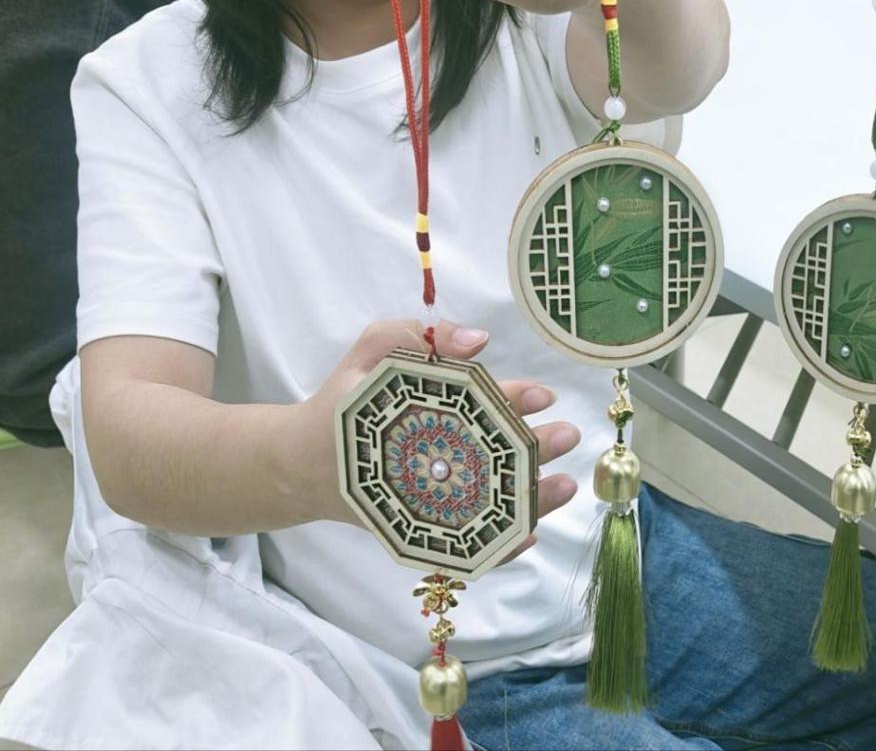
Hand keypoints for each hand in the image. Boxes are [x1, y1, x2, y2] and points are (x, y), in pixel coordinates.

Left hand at [284, 319, 579, 560]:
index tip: (542, 396)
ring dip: (538, 494)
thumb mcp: (377, 352)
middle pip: (508, 452)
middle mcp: (461, 452)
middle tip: (566, 437)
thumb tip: (479, 340)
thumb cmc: (348, 403)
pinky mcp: (433, 530)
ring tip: (565, 487)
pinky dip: (502, 545)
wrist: (305, 459)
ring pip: (502, 497)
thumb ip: (418, 334)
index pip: (496, 404)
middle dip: (542, 445)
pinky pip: (474, 542)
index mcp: (455, 410)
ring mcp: (450, 493)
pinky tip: (523, 537)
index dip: (521, 399)